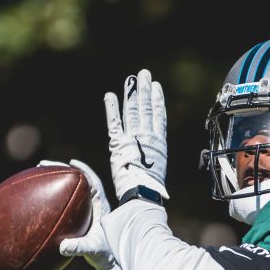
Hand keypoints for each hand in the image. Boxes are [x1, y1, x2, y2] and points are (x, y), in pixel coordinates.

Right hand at [40, 159, 117, 269]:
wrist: (108, 263)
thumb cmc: (104, 255)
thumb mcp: (93, 250)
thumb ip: (79, 247)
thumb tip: (62, 247)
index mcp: (101, 206)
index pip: (93, 182)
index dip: (84, 170)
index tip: (72, 163)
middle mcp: (93, 205)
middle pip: (78, 182)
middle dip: (61, 171)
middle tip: (44, 165)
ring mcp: (87, 211)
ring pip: (71, 191)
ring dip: (56, 182)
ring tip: (39, 176)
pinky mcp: (80, 219)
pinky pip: (65, 204)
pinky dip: (53, 199)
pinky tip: (38, 201)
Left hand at [105, 68, 168, 199]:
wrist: (142, 195)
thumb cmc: (149, 191)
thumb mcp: (155, 173)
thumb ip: (153, 160)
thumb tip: (149, 163)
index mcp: (158, 144)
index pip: (158, 116)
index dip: (157, 100)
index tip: (156, 87)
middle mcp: (147, 138)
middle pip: (146, 108)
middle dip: (144, 90)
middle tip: (144, 74)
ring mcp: (134, 138)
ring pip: (133, 110)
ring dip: (132, 92)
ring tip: (133, 78)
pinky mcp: (119, 143)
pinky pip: (114, 122)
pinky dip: (112, 108)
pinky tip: (110, 95)